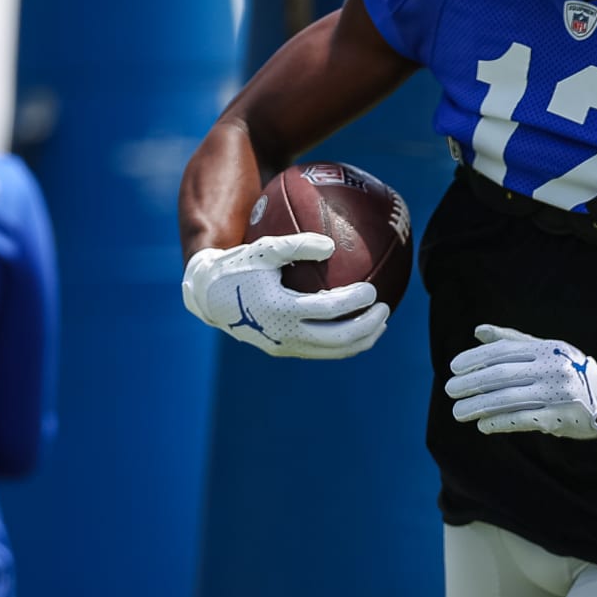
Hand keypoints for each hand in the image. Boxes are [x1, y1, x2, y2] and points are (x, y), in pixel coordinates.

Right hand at [181, 232, 388, 359]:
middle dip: (367, 327)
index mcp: (280, 308)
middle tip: (385, 309)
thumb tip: (332, 246)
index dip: (355, 301)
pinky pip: (321, 351)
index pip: (329, 309)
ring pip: (332, 351)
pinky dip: (343, 343)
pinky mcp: (285, 350)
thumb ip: (297, 244)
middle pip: (338, 339)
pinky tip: (357, 328)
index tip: (372, 289)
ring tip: (380, 324)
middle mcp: (284, 333)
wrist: (211, 297)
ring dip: (360, 340)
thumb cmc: (240, 265)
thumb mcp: (264, 249)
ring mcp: (285, 346)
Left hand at [445, 325, 596, 437]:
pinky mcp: (558, 418)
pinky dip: (498, 422)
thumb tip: (478, 331)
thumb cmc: (571, 370)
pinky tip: (482, 425)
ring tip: (459, 412)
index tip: (454, 368)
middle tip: (450, 390)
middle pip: (501, 375)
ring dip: (478, 406)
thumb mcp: (546, 348)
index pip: (502, 351)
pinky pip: (521, 420)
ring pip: (507, 399)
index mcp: (545, 349)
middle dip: (471, 383)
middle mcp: (551, 369)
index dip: (475, 359)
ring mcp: (555, 394)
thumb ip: (512, 340)